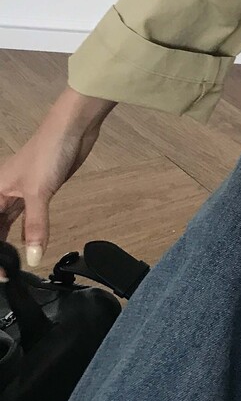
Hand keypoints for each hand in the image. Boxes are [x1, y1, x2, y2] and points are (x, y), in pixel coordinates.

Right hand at [0, 92, 110, 269]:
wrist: (73, 129)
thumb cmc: (48, 150)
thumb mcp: (38, 192)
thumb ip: (35, 226)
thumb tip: (32, 257)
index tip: (0, 270)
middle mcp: (4, 192)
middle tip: (4, 271)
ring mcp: (22, 192)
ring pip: (8, 222)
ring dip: (9, 241)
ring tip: (10, 263)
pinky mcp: (40, 191)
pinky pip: (27, 217)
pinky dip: (27, 231)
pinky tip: (27, 243)